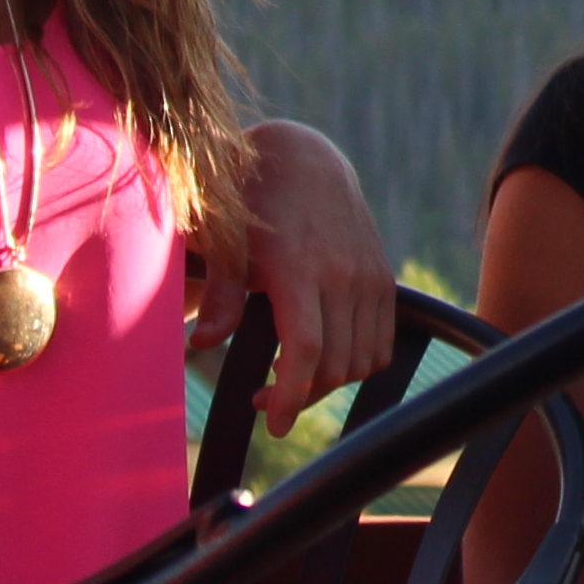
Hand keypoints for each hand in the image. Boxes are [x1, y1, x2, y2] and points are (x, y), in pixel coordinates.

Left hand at [188, 120, 396, 416]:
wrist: (305, 158)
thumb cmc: (253, 201)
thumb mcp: (228, 241)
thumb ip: (220, 293)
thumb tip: (200, 343)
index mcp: (299, 269)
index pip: (306, 352)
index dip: (291, 397)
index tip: (273, 425)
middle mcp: (342, 275)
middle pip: (335, 365)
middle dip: (302, 396)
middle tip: (264, 399)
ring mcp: (369, 276)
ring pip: (363, 360)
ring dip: (331, 382)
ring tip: (293, 379)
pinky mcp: (383, 276)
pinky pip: (383, 341)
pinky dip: (359, 362)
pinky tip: (325, 355)